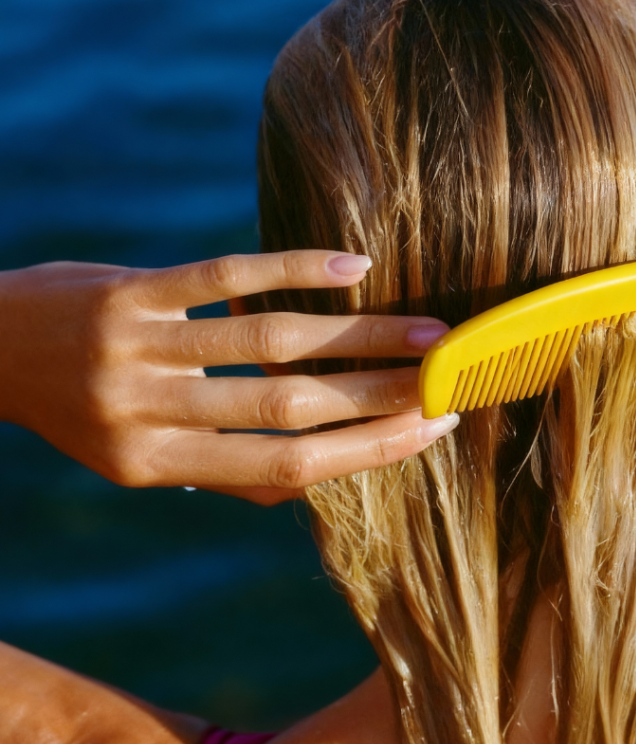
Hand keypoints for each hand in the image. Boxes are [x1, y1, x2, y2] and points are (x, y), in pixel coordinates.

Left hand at [0, 251, 457, 504]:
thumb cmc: (80, 413)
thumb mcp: (139, 462)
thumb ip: (222, 471)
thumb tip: (320, 476)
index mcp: (158, 467)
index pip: (286, 467)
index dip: (368, 452)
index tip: (429, 431)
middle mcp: (150, 412)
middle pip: (291, 407)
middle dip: (380, 395)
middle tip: (447, 379)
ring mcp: (141, 346)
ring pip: (273, 340)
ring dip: (360, 334)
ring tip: (425, 328)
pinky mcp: (134, 289)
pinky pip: (227, 277)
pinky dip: (296, 269)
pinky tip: (353, 267)